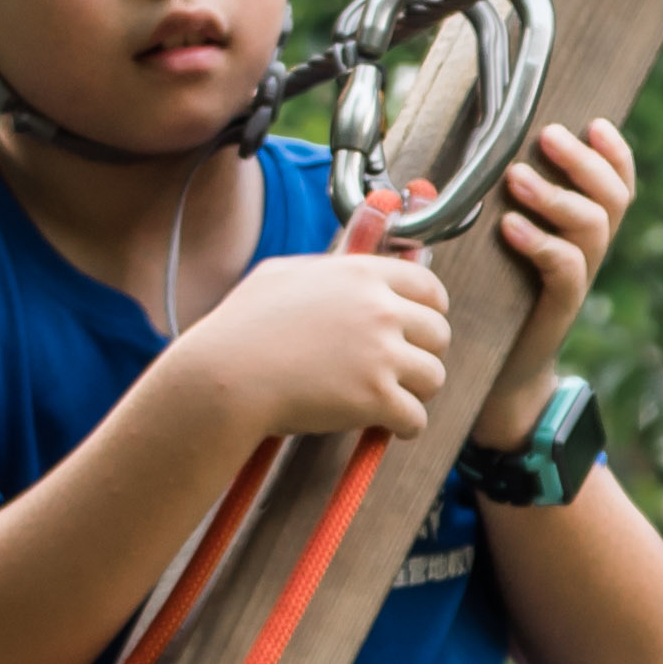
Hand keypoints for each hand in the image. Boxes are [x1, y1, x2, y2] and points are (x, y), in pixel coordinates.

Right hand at [186, 247, 456, 443]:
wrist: (223, 376)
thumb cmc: (242, 326)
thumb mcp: (284, 274)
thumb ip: (332, 263)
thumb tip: (363, 237)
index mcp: (362, 274)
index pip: (429, 288)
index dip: (430, 311)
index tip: (419, 328)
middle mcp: (379, 309)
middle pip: (438, 334)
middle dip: (422, 353)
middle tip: (397, 368)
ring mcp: (380, 354)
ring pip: (433, 377)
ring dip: (414, 391)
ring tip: (387, 398)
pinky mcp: (375, 398)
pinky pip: (415, 418)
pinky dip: (402, 426)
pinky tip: (385, 426)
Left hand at [476, 120, 634, 407]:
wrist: (503, 370)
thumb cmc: (498, 296)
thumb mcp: (506, 242)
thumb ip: (507, 204)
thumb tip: (475, 155)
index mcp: (583, 232)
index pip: (619, 186)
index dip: (616, 154)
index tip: (594, 123)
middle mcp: (591, 252)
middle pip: (613, 198)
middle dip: (583, 162)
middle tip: (547, 135)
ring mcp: (579, 280)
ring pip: (593, 227)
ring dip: (556, 196)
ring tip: (516, 177)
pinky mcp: (560, 307)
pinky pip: (567, 269)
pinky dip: (541, 242)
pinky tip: (510, 227)